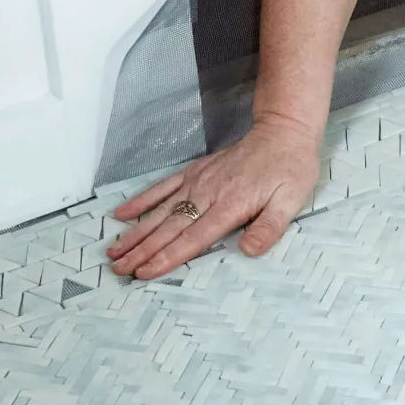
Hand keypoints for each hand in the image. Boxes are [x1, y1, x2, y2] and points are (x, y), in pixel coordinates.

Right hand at [106, 117, 320, 280]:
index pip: (193, 239)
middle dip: (141, 251)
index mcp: (229, 206)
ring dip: (136, 233)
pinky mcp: (195, 172)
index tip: (144, 273)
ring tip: (114, 251)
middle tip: (118, 269)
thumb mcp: (291, 201)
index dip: (167, 258)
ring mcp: (197, 182)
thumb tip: (248, 251)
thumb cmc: (290, 169)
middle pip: (169, 229)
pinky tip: (122, 214)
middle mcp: (207, 194)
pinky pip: (163, 187)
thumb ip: (269, 227)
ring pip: (161, 212)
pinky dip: (142, 201)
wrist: (284, 132)